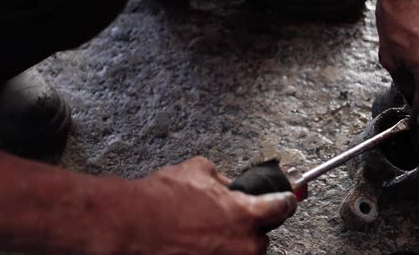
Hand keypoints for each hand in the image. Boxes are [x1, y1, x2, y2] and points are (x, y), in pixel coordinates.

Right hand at [111, 157, 296, 254]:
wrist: (130, 224)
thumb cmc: (161, 199)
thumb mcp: (198, 171)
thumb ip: (223, 179)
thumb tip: (228, 184)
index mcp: (246, 214)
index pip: (283, 207)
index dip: (284, 200)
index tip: (288, 199)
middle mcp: (243, 244)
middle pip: (263, 235)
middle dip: (249, 226)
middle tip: (226, 218)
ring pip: (244, 252)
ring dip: (233, 242)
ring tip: (205, 232)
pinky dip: (216, 251)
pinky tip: (199, 243)